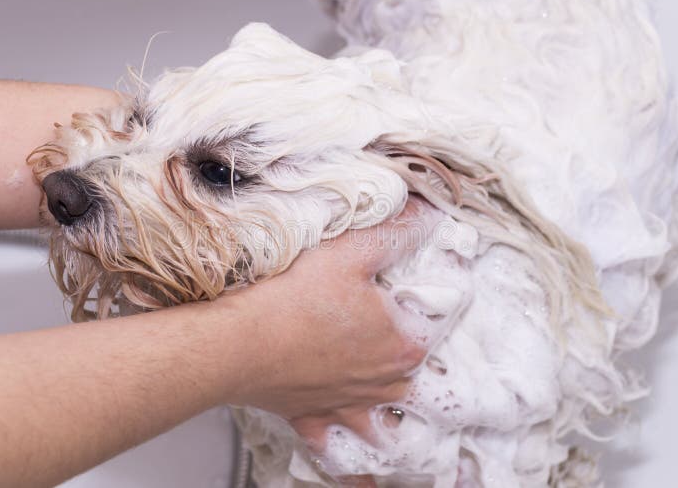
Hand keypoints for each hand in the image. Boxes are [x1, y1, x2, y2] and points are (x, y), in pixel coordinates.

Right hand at [226, 200, 427, 454]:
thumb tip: (428, 215)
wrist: (236, 344)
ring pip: (385, 423)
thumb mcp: (350, 252)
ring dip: (394, 422)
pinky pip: (338, 449)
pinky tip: (364, 478)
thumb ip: (394, 233)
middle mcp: (384, 384)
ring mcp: (349, 406)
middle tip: (419, 354)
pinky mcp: (314, 417)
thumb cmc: (291, 300)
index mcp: (403, 345)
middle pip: (417, 378)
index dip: (437, 303)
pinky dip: (352, 464)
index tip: (431, 292)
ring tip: (405, 425)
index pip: (440, 324)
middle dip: (421, 367)